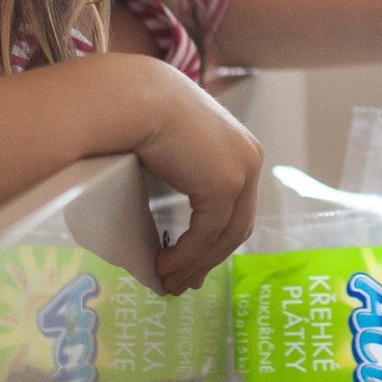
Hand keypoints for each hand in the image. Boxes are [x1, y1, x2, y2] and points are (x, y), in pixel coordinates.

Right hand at [119, 57, 263, 292]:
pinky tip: (164, 267)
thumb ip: (181, 173)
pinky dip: (186, 256)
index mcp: (239, 147)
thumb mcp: (170, 146)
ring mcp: (241, 171)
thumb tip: (172, 212)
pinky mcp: (224, 185)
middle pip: (236, 225)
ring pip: (224, 236)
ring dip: (195, 264)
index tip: (193, 265)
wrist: (133, 97)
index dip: (216, 240)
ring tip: (168, 282)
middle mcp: (249, 158)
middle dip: (209, 259)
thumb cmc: (139, 113)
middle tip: (182, 283)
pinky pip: (207, 235)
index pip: (236, 205)